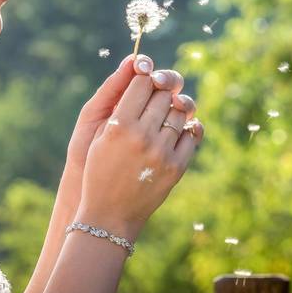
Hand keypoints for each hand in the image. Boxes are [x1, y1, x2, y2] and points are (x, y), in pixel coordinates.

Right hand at [75, 63, 204, 236]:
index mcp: (119, 126)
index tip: (145, 79)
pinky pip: (192, 135)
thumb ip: (120, 107)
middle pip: (163, 95)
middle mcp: (143, 136)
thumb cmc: (99, 171)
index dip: (145, 77)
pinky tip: (182, 127)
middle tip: (157, 94)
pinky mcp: (177, 167)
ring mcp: (162, 152)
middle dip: (160, 91)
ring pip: (180, 112)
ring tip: (167, 112)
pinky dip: (189, 127)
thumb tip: (145, 78)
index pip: (142, 84)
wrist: (110, 214)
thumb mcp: (100, 137)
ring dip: (175, 108)